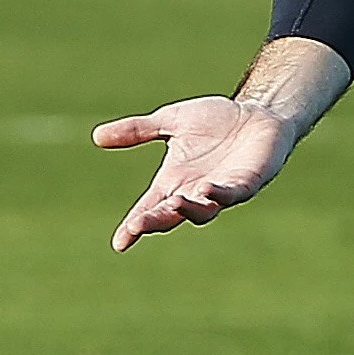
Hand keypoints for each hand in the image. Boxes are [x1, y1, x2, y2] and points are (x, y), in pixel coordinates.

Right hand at [91, 95, 297, 250]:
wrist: (257, 112)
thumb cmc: (216, 120)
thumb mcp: (170, 120)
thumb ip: (137, 130)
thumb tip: (96, 136)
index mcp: (174, 182)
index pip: (149, 209)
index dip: (135, 226)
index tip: (120, 242)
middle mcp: (195, 192)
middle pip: (171, 215)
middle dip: (155, 221)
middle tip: (138, 226)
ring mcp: (221, 191)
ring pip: (202, 211)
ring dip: (187, 209)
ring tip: (172, 202)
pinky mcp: (246, 183)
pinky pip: (231, 194)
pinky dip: (218, 195)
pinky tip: (206, 190)